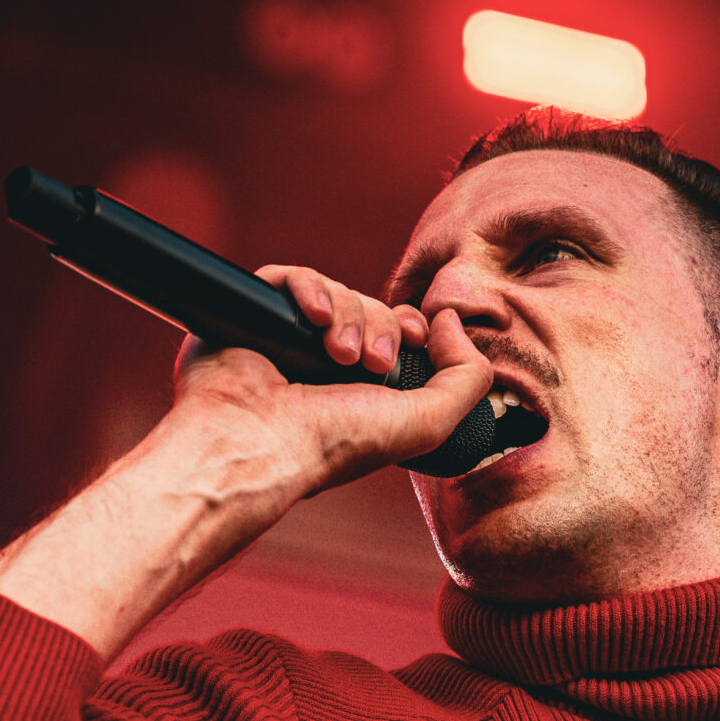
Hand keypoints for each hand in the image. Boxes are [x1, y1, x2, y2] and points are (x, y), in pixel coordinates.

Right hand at [163, 266, 493, 500]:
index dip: (409, 325)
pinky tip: (311, 316)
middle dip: (380, 326)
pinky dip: (308, 288)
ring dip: (347, 314)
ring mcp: (286, 338)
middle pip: (371, 307)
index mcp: (360, 387)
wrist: (259, 442)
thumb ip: (466, 377)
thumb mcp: (427, 424)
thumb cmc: (335, 443)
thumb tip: (449, 320)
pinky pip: (287, 277)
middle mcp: (323, 362)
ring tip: (337, 352)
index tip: (414, 339)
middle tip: (370, 362)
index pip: (395, 330)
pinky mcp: (253, 315)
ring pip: (334, 291)